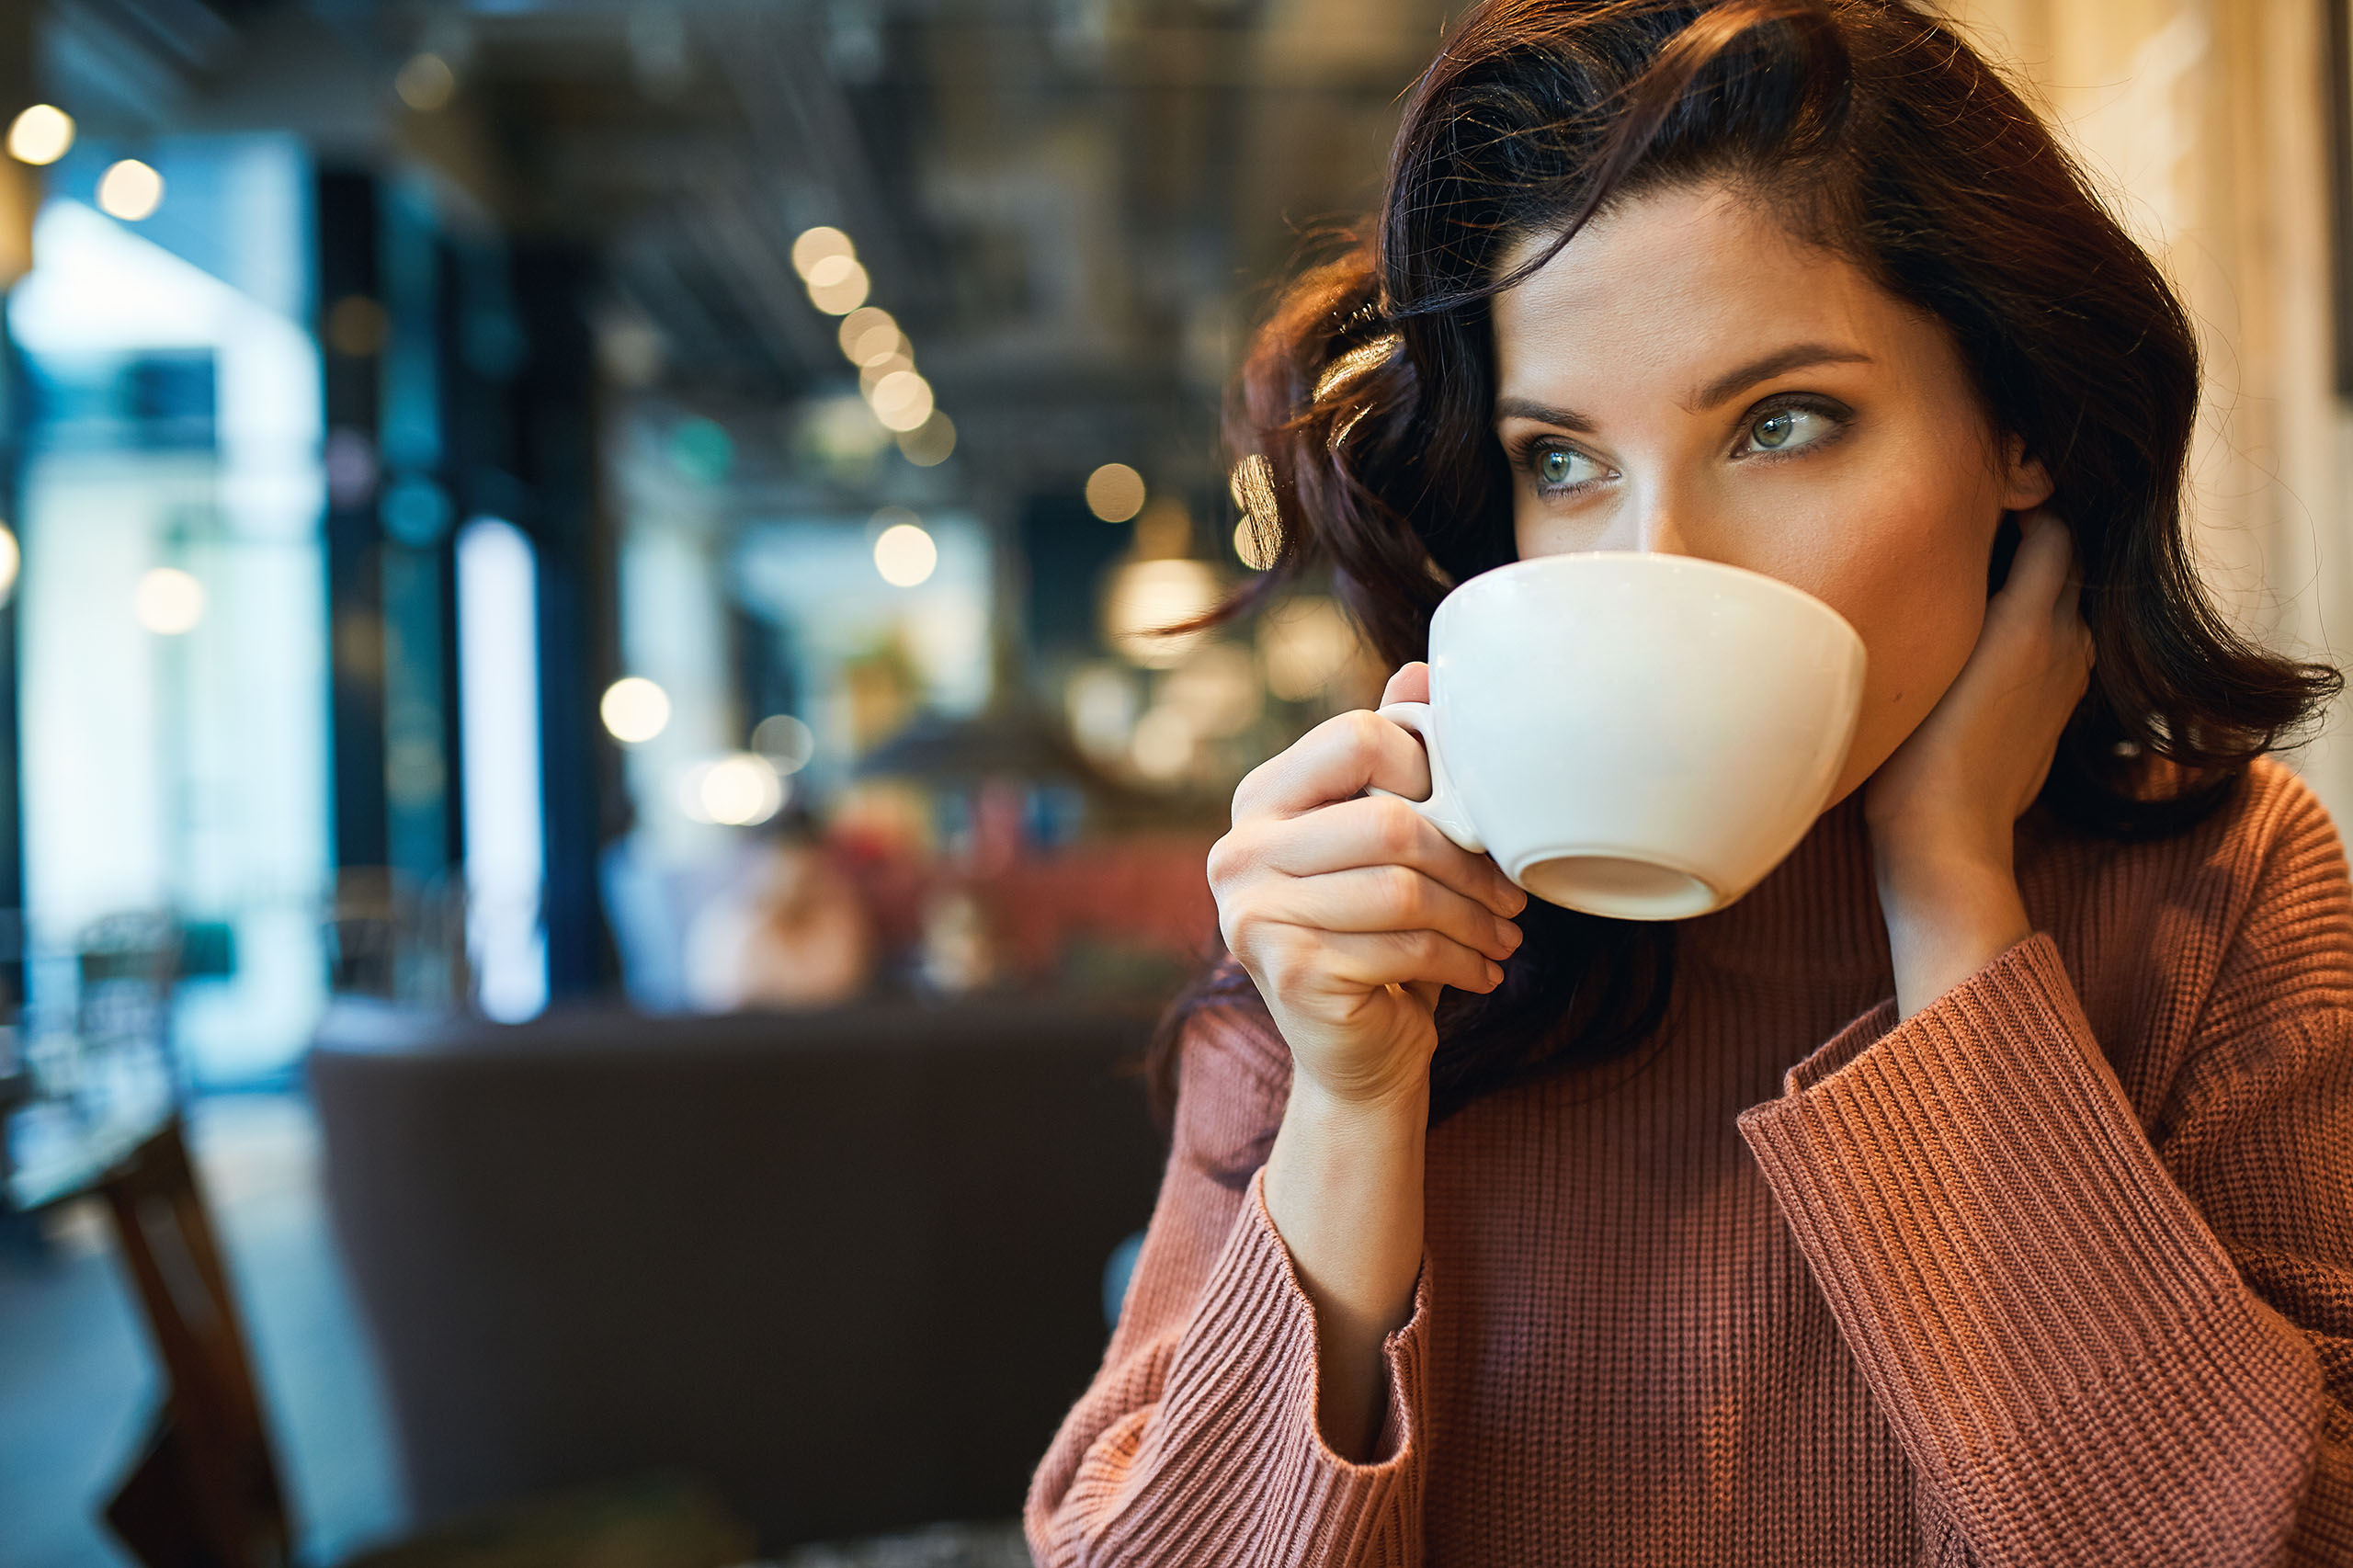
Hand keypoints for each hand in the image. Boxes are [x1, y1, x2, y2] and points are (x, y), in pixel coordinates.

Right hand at [1209, 662, 1526, 1106]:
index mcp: (1260, 799)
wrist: (1356, 1050)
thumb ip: (1392, 759)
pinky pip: (1402, 946)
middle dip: (1469, 859)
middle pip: (1389, 821)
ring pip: (1403, 890)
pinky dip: (1462, 959)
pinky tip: (1485, 970)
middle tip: (1512, 891)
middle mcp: (1238, 850)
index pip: (1358, 740)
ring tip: (1506, 933)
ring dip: (1475, 916)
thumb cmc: (1378, 935)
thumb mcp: (1387, 843)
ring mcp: (1251, 914)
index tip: (1467, 816)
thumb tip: (1423, 670)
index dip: (1428, 770)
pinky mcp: (1286, 970)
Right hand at [1863, 509, 2094, 1014]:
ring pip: (2061, 610)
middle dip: (2030, 543)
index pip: (2055, 529)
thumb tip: (1956, 539)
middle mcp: (2066, 644)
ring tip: (1971, 590)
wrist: (1948, 839)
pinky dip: (2029, 635)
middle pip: (2065, 566)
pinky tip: (1979, 651)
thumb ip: (1951, 590)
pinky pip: (2053, 653)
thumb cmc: (1918, 752)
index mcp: (2036, 621)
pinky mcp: (2054, 718)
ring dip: (2029, 591)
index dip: (2025, 506)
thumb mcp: (1926, 654)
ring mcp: (2067, 684)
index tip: (1981, 499)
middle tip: (1971, 537)